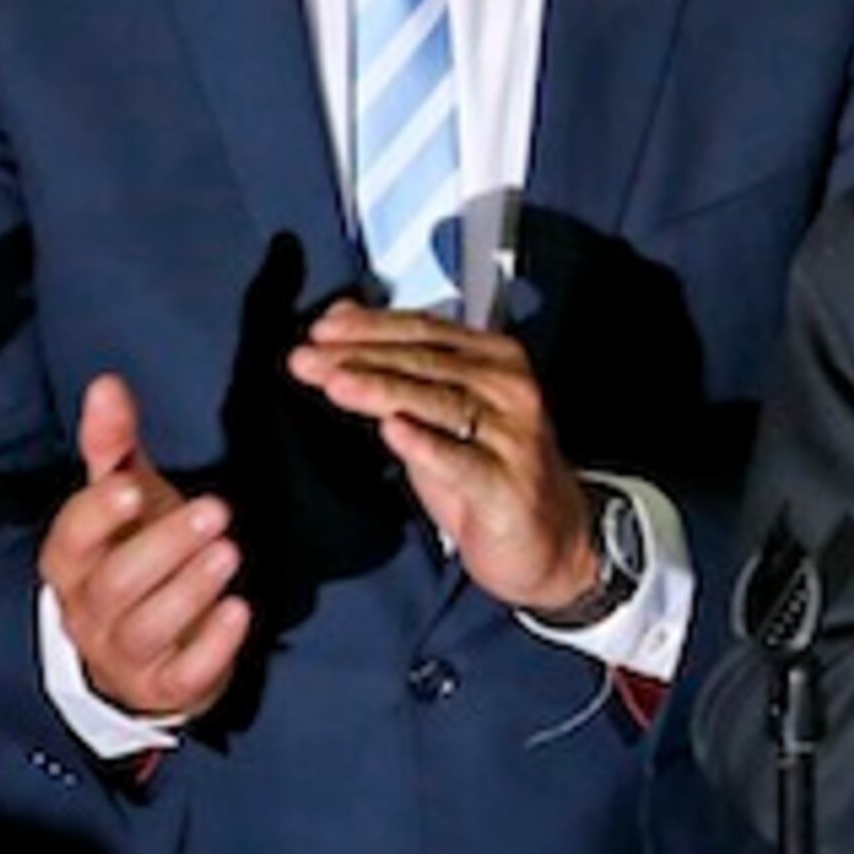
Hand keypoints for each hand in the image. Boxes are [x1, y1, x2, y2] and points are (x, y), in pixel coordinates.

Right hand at [39, 376, 249, 722]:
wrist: (142, 651)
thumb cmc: (134, 556)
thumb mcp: (124, 500)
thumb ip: (112, 446)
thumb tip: (107, 382)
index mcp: (73, 563)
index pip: (71, 539)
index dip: (97, 514)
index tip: (133, 485)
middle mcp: (88, 611)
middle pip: (114, 583)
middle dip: (163, 546)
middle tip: (217, 509)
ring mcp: (124, 654)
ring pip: (145, 628)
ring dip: (189, 591)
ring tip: (230, 553)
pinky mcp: (166, 687)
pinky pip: (183, 675)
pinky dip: (212, 647)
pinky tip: (242, 613)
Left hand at [290, 302, 601, 612]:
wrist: (545, 538)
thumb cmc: (486, 469)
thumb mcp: (437, 410)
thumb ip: (395, 363)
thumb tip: (343, 315)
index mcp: (495, 358)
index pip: (425, 330)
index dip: (370, 327)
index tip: (321, 330)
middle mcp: (510, 388)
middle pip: (427, 362)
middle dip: (360, 358)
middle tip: (308, 358)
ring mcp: (513, 435)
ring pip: (441, 403)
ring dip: (383, 391)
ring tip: (336, 383)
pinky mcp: (508, 483)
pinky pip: (461, 460)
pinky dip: (425, 445)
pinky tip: (393, 431)